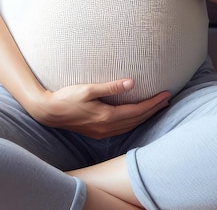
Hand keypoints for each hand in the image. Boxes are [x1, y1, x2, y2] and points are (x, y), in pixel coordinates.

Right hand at [27, 79, 170, 138]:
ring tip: (157, 107)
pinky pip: (123, 128)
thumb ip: (110, 87)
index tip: (165, 94)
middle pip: (137, 119)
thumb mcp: (88, 89)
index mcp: (106, 117)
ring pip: (131, 125)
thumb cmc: (66, 98)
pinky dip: (134, 121)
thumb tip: (131, 83)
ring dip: (146, 116)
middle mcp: (107, 128)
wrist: (49, 113)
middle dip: (153, 109)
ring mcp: (103, 132)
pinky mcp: (98, 133)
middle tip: (167, 100)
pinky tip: (137, 116)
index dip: (153, 103)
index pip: (137, 111)